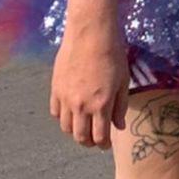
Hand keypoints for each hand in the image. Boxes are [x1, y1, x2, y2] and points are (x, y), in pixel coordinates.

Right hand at [49, 26, 128, 148]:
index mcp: (101, 105)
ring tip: (84, 126)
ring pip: (66, 127)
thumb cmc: (112, 55)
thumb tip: (119, 126)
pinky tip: (72, 112)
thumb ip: (120, 106)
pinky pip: (55, 112)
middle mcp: (81, 106)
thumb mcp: (123, 81)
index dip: (103, 144)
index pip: (99, 136)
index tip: (106, 144)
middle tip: (95, 139)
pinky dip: (63, 117)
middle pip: (80, 137)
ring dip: (75, 131)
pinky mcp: (55, 89)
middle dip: (89, 142)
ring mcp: (65, 98)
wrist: (90, 34)